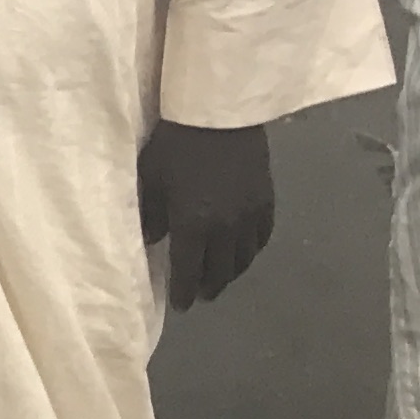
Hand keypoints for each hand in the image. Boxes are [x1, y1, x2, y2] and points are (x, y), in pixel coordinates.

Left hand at [136, 120, 275, 309]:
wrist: (219, 113)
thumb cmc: (176, 143)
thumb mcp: (152, 178)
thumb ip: (152, 213)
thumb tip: (153, 239)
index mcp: (193, 226)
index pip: (188, 271)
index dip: (184, 292)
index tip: (180, 306)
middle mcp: (226, 230)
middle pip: (220, 271)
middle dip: (208, 287)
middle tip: (201, 295)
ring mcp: (250, 217)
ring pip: (244, 259)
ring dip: (231, 273)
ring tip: (220, 279)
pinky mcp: (267, 202)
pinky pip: (262, 238)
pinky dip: (252, 252)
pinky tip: (244, 253)